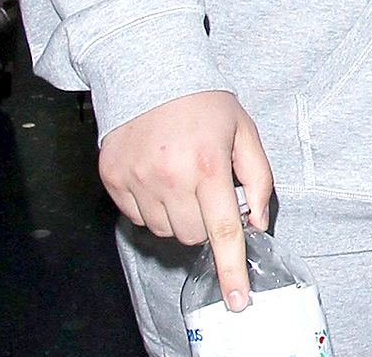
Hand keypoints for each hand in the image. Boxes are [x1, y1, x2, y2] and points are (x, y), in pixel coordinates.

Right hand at [97, 91, 274, 310]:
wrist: (150, 71)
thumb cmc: (203, 102)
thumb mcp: (244, 131)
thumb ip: (258, 179)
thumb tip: (256, 222)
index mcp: (208, 166)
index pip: (223, 232)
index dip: (231, 270)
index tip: (237, 300)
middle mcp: (170, 178)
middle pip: (193, 236)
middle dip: (204, 220)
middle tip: (205, 186)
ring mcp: (137, 181)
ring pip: (165, 231)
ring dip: (177, 215)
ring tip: (180, 175)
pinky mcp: (113, 179)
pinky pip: (137, 217)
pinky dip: (151, 206)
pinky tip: (157, 175)